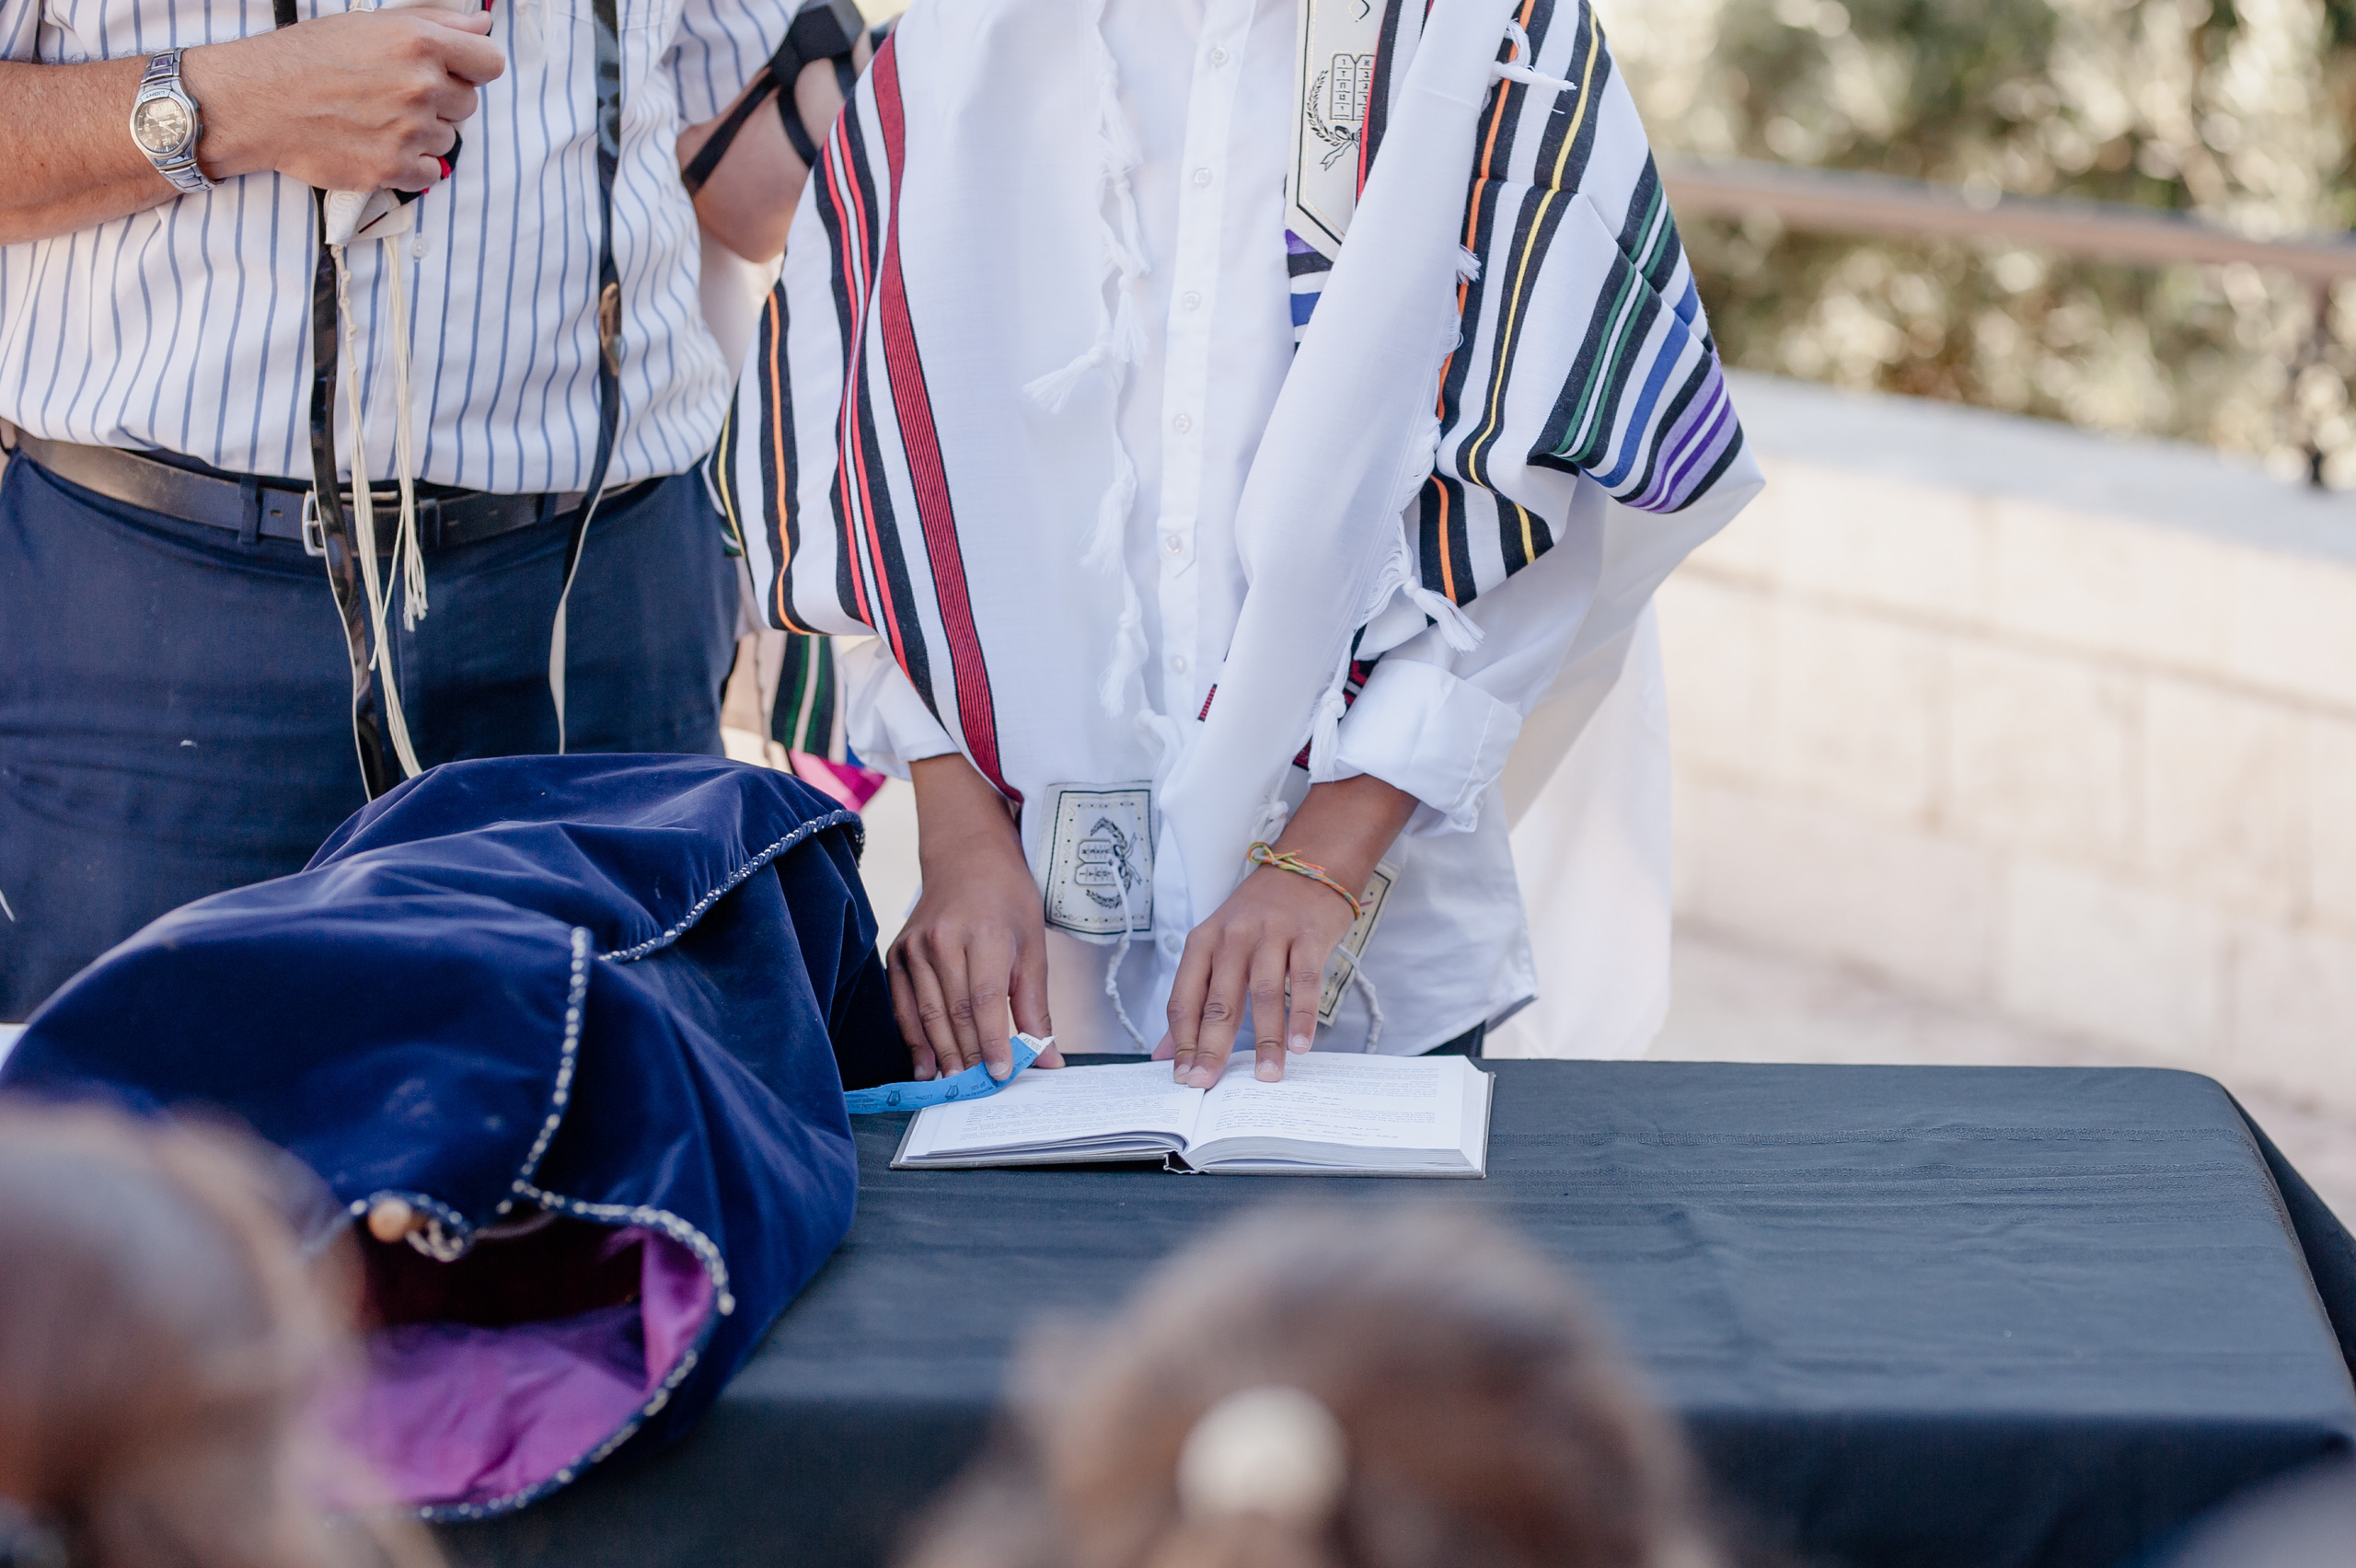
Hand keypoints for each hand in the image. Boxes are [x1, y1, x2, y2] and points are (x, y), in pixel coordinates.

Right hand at [186, 10, 505, 193]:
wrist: (257, 101)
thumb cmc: (308, 56)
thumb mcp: (370, 23)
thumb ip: (435, 21)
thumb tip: (482, 24)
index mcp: (418, 43)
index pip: (490, 62)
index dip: (474, 67)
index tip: (455, 70)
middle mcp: (419, 86)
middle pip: (467, 103)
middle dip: (441, 99)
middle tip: (396, 93)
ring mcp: (408, 131)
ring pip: (449, 138)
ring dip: (424, 132)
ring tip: (379, 118)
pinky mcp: (393, 168)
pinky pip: (432, 172)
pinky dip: (413, 164)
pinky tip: (381, 144)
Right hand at [890, 754, 1059, 1082]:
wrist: (967, 857)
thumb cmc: (1008, 901)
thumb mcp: (1034, 948)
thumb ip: (1036, 1007)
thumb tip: (1049, 1059)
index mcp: (984, 935)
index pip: (984, 1001)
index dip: (992, 1043)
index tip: (1001, 1074)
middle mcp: (943, 941)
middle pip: (953, 1013)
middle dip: (967, 1057)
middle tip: (977, 1089)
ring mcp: (915, 947)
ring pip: (926, 1014)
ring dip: (941, 1054)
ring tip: (954, 1086)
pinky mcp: (897, 954)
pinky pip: (902, 1005)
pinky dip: (913, 1038)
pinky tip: (926, 1065)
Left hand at [1158, 774, 1419, 1086]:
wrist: (1307, 865)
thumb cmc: (1257, 916)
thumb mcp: (1217, 946)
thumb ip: (1193, 998)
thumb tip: (1166, 1052)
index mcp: (1203, 941)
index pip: (1184, 997)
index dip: (1180, 1040)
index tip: (1182, 1077)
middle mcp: (1233, 937)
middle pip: (1218, 999)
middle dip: (1211, 1047)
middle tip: (1207, 1084)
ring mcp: (1272, 934)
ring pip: (1264, 993)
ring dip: (1267, 1039)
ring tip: (1268, 1075)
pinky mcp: (1308, 936)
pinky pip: (1305, 980)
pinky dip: (1303, 1015)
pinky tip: (1301, 1045)